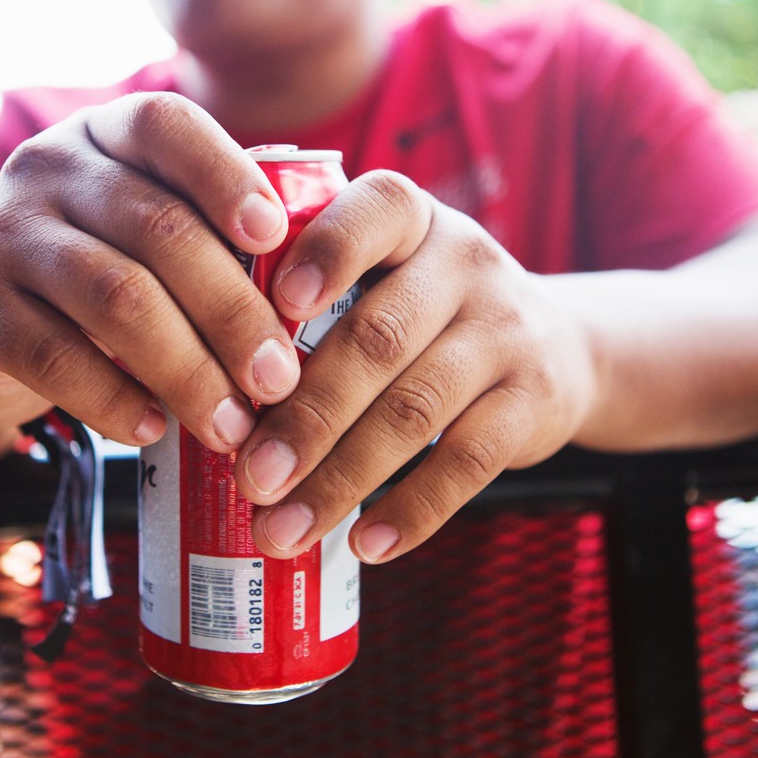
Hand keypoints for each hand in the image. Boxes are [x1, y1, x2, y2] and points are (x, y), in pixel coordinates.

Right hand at [0, 92, 304, 452]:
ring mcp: (3, 235)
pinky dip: (117, 401)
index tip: (275, 237)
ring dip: (188, 371)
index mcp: (104, 134)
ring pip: (117, 298)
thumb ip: (205, 239)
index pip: (165, 125)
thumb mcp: (139, 234)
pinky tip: (156, 430)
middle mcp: (47, 167)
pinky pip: (58, 359)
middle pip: (159, 229)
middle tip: (279, 379)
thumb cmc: (93, 274)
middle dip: (232, 311)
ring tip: (233, 425)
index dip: (225, 175)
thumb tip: (309, 302)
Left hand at [233, 171, 596, 563]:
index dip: (326, 253)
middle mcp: (464, 261)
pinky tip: (364, 545)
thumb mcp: (383, 276)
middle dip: (306, 415)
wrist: (556, 347)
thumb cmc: (421, 315)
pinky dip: (412, 509)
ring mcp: (506, 331)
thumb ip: (312, 302)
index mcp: (409, 217)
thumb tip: (202, 383)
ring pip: (415, 409)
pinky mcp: (532, 400)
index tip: (274, 305)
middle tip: (249, 476)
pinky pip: (469, 462)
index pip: (372, 212)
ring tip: (284, 528)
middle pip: (377, 338)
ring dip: (342, 478)